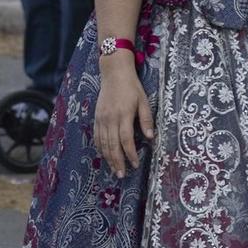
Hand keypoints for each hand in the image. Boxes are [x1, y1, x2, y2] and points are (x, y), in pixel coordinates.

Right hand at [92, 56, 154, 175]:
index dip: (130, 154)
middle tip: (121, 175)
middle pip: (112, 145)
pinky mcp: (96, 117)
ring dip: (108, 158)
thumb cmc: (132, 87)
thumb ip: (146, 119)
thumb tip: (150, 137)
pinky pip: (97, 136)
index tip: (135, 165)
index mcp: (124, 114)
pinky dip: (100, 148)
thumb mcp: (144, 101)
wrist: (113, 73)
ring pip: (103, 143)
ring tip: (114, 170)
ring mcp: (101, 118)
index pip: (126, 139)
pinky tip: (104, 155)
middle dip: (117, 161)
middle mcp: (110, 118)